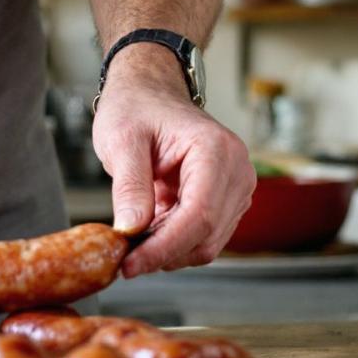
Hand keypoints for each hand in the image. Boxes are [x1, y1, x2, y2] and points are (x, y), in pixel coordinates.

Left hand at [91, 44, 254, 277]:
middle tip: (121, 258)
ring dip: (167, 250)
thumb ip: (129, 185)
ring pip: (206, 243)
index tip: (129, 264)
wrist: (148, 92)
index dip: (163, 247)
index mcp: (216, 151)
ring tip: (130, 240)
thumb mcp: (121, 140)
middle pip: (206, 236)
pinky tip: (146, 232)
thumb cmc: (136, 107)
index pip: (199, 215)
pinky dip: (173, 242)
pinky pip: (202, 236)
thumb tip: (131, 229)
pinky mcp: (225, 201)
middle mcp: (237, 171)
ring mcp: (235, 188)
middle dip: (163, 254)